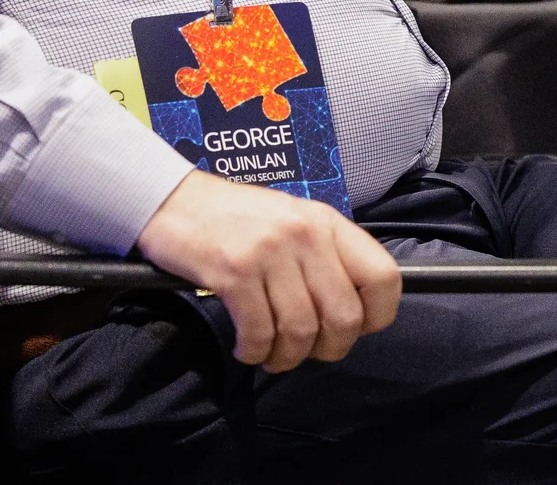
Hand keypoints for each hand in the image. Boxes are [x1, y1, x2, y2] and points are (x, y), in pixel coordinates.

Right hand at [135, 169, 401, 370]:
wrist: (173, 200)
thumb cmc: (236, 219)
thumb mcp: (293, 221)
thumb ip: (325, 257)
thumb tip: (353, 313)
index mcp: (327, 222)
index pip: (384, 277)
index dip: (377, 317)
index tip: (355, 330)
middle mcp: (306, 234)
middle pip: (344, 316)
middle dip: (328, 349)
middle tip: (306, 352)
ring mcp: (270, 251)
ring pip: (301, 330)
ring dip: (286, 356)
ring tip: (271, 355)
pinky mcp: (234, 270)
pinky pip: (259, 331)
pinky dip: (254, 350)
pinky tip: (247, 347)